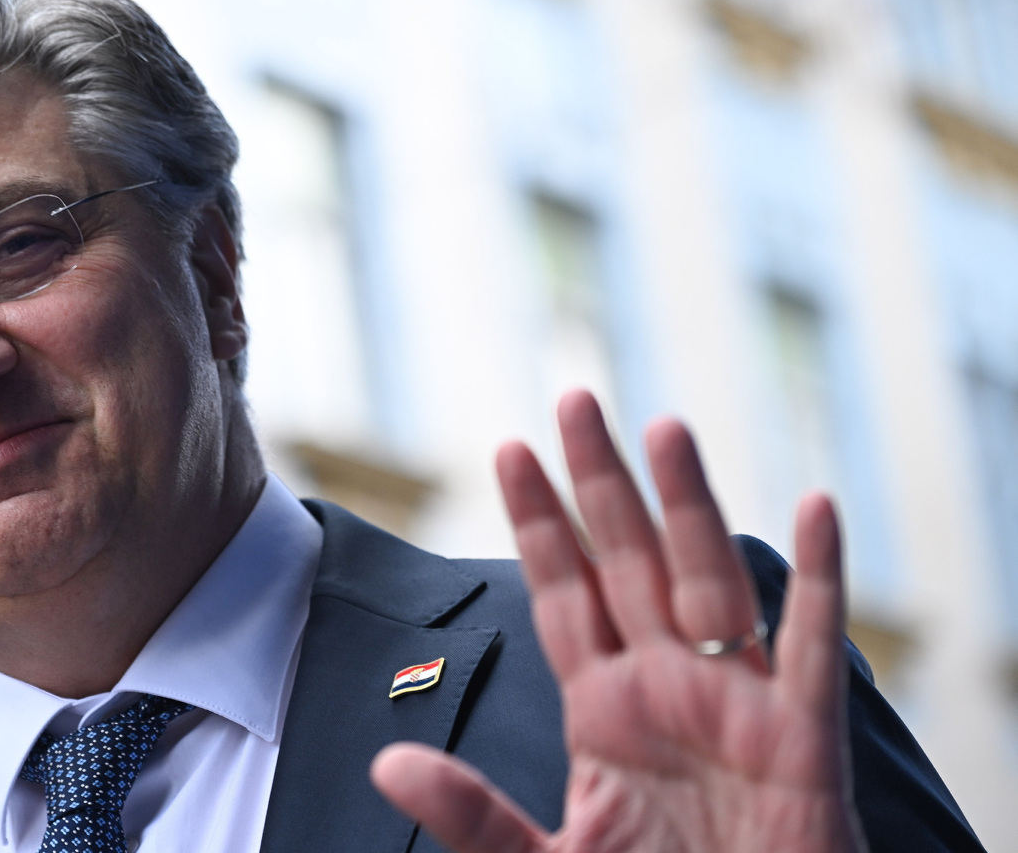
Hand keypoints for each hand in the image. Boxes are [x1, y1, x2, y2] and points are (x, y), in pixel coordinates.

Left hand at [370, 390, 868, 852]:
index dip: (539, 522)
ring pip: (708, 580)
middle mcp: (666, 686)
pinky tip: (813, 508)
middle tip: (574, 397)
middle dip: (600, 482)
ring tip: (662, 429)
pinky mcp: (802, 740)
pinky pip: (812, 649)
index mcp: (604, 708)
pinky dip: (820, 581)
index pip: (564, 592)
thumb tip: (388, 761)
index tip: (509, 449)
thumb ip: (473, 812)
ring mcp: (734, 705)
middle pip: (628, 561)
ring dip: (688, 506)